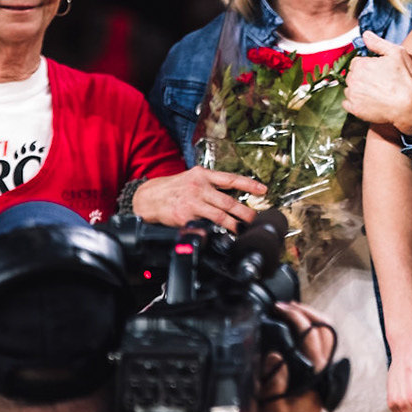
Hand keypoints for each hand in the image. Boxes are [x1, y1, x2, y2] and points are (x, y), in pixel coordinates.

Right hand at [130, 167, 269, 231]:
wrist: (148, 197)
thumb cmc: (173, 189)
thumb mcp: (192, 178)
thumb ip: (211, 184)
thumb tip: (232, 194)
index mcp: (203, 175)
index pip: (230, 178)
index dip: (248, 184)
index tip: (263, 190)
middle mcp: (199, 187)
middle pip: (228, 201)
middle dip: (245, 212)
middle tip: (255, 219)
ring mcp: (192, 202)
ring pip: (220, 215)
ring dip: (234, 224)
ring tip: (243, 229)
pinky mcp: (185, 217)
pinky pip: (204, 226)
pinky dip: (215, 232)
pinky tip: (222, 235)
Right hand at [255, 301, 337, 411]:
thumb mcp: (270, 408)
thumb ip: (272, 382)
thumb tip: (274, 355)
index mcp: (313, 373)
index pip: (311, 335)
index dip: (296, 317)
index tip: (280, 310)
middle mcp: (322, 367)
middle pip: (324, 327)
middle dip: (304, 310)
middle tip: (283, 305)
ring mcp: (322, 367)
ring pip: (325, 332)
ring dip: (308, 317)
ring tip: (287, 310)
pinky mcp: (318, 369)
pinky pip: (319, 341)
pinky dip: (308, 327)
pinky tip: (293, 325)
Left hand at [343, 32, 411, 134]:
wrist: (410, 106)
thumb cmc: (406, 80)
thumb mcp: (397, 53)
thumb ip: (378, 43)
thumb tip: (365, 35)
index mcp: (360, 64)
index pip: (357, 62)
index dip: (368, 66)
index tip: (379, 71)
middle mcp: (353, 79)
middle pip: (352, 75)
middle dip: (362, 77)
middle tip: (379, 82)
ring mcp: (353, 95)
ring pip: (350, 89)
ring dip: (358, 89)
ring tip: (375, 93)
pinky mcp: (354, 109)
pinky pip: (348, 103)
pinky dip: (355, 103)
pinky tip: (369, 102)